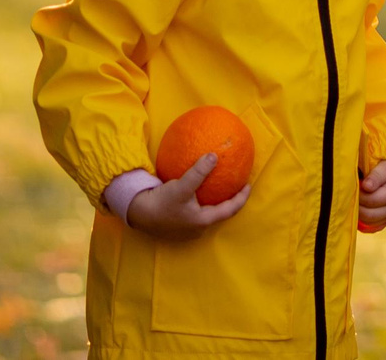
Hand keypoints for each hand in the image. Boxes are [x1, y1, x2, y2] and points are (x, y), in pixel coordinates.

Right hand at [123, 155, 248, 237]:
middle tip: (236, 185)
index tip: (248, 184)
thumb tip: (215, 155)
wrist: (137, 214)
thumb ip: (199, 172)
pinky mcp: (178, 226)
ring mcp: (188, 229)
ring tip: (220, 186)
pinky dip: (203, 202)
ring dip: (215, 202)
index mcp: (203, 221)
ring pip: (208, 214)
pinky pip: (196, 212)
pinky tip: (199, 191)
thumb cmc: (161, 203)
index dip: (241, 198)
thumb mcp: (182, 186)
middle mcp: (198, 228)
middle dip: (229, 200)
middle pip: (220, 213)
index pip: (230, 210)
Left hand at [357, 158, 385, 231]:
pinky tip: (360, 207)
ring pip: (367, 222)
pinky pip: (370, 226)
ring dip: (358, 212)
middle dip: (356, 204)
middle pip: (368, 214)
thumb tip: (366, 186)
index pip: (371, 200)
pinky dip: (362, 219)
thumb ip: (377, 175)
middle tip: (351, 192)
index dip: (359, 194)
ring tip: (355, 198)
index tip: (354, 184)